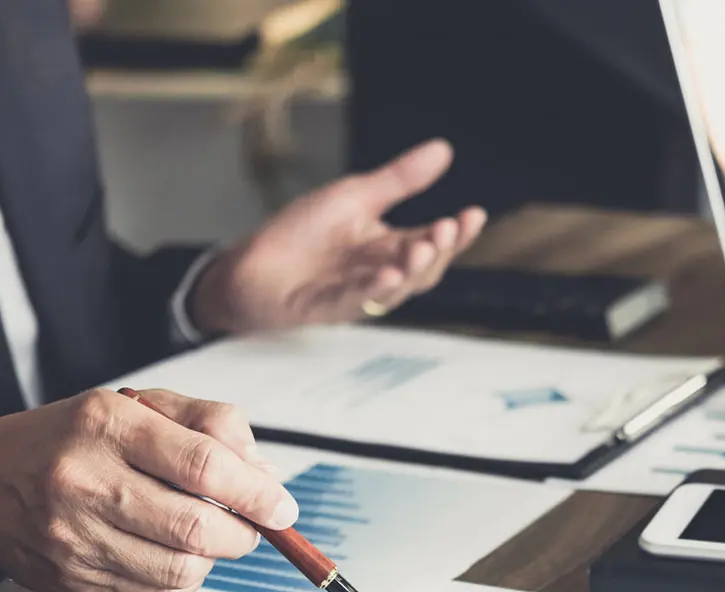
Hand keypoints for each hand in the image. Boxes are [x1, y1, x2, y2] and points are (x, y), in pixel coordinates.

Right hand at [0, 389, 299, 591]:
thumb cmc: (64, 440)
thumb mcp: (134, 406)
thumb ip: (207, 424)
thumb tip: (263, 474)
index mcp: (106, 426)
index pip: (204, 464)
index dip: (257, 492)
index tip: (281, 506)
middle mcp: (85, 482)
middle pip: (197, 526)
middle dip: (244, 532)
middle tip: (252, 525)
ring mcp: (75, 538)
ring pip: (181, 570)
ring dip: (213, 559)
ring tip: (207, 536)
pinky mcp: (74, 581)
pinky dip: (181, 580)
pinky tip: (172, 555)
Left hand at [187, 140, 486, 333]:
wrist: (251, 265)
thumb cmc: (302, 234)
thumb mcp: (355, 196)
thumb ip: (399, 180)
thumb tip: (443, 150)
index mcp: (390, 246)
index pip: (433, 241)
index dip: (456, 234)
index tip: (473, 215)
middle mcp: (382, 272)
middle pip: (424, 269)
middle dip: (438, 251)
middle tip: (444, 229)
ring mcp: (358, 293)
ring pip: (397, 290)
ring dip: (412, 271)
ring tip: (421, 249)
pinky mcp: (329, 307)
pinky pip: (357, 301)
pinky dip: (373, 290)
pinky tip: (387, 276)